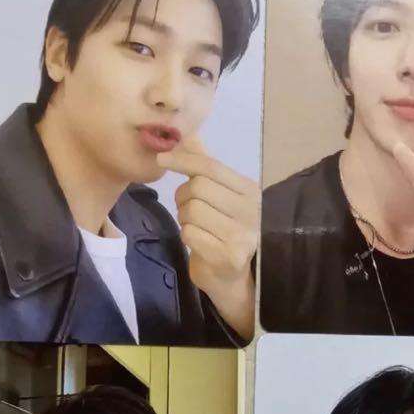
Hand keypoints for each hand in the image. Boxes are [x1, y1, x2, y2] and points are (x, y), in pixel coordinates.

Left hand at [157, 137, 258, 339]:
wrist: (235, 279)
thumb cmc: (225, 233)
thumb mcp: (219, 197)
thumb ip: (205, 167)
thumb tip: (189, 134)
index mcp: (250, 191)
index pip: (211, 167)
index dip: (183, 160)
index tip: (162, 158)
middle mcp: (251, 210)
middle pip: (198, 188)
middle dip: (184, 197)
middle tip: (189, 210)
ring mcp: (242, 235)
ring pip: (191, 211)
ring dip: (185, 219)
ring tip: (198, 228)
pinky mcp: (228, 256)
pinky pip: (190, 234)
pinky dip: (188, 236)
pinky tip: (200, 243)